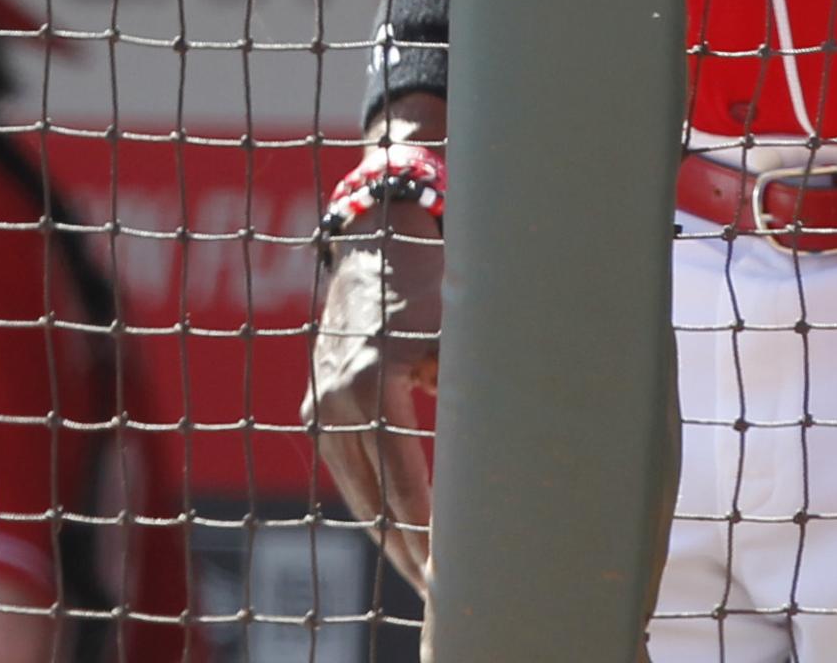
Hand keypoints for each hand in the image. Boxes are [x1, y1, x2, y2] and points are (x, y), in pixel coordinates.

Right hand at [305, 204, 444, 592]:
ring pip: (354, 490)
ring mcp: (320, 404)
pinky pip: (346, 467)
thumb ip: (482, 388)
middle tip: (439, 591)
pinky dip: (371, 499)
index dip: (427, 534)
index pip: (401, 485)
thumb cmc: (434, 285)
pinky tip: (397, 527)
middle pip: (372, 499)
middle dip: (406, 549)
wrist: (376, 245)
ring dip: (386, 531)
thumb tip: (520, 452)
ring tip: (421, 570)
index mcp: (373, 384)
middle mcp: (336, 400)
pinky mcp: (317, 404)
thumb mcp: (462, 333)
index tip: (450, 570)